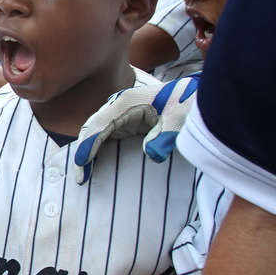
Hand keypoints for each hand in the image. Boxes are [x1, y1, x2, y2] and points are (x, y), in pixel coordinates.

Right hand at [73, 74, 198, 183]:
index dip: (89, 145)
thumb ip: (164, 136)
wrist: (195, 96)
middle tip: (80, 178)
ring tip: (84, 175)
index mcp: (126, 102)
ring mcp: (120, 114)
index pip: (100, 125)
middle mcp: (118, 106)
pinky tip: (94, 163)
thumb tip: (153, 155)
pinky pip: (104, 135)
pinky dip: (96, 149)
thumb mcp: (178, 118)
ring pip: (95, 132)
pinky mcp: (125, 122)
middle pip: (92, 128)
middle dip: (83, 152)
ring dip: (88, 152)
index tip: (82, 164)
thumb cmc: (186, 104)